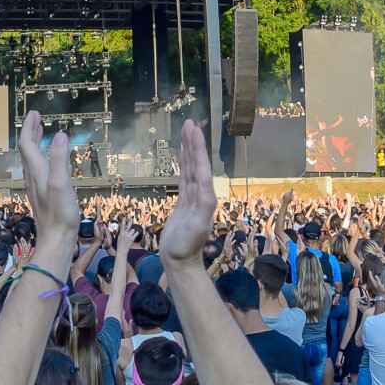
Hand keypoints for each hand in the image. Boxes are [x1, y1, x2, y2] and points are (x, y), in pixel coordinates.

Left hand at [15, 111, 80, 253]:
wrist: (56, 239)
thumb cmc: (60, 214)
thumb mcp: (62, 184)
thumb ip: (60, 159)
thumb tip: (60, 135)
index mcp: (37, 172)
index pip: (27, 144)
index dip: (29, 127)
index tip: (34, 113)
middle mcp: (33, 177)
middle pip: (27, 150)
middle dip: (31, 132)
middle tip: (36, 118)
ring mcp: (36, 186)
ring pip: (32, 159)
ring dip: (35, 143)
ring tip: (40, 132)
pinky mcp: (42, 194)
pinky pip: (38, 169)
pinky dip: (42, 156)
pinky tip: (49, 160)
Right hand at [159, 120, 218, 267]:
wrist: (179, 261)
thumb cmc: (186, 246)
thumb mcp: (197, 226)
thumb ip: (203, 203)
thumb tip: (204, 180)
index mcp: (205, 196)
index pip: (201, 166)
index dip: (197, 148)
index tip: (192, 129)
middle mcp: (201, 193)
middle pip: (196, 163)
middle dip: (193, 143)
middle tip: (189, 123)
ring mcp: (192, 197)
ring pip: (190, 168)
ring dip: (189, 150)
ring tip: (186, 132)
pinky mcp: (184, 202)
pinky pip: (184, 178)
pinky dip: (183, 164)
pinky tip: (182, 156)